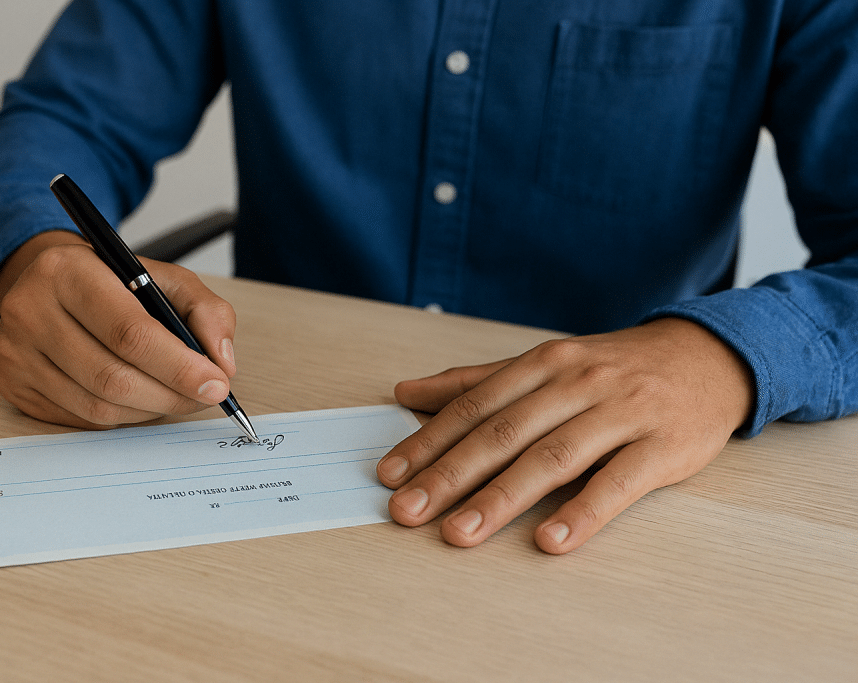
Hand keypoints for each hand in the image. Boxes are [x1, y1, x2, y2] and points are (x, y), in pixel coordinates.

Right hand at [0, 231, 236, 427]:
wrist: (51, 285)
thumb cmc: (112, 283)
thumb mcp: (165, 279)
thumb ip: (206, 312)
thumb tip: (222, 363)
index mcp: (69, 271)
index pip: (130, 332)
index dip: (179, 366)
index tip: (216, 383)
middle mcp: (30, 309)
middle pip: (112, 377)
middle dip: (170, 395)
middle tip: (203, 397)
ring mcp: (15, 351)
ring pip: (97, 406)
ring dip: (149, 410)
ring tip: (174, 397)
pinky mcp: (13, 385)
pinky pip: (80, 419)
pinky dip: (122, 417)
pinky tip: (139, 399)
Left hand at [377, 318, 754, 553]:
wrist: (707, 356)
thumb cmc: (611, 367)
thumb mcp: (545, 362)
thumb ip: (476, 381)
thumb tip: (407, 393)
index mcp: (543, 363)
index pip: (474, 405)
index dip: (428, 440)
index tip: (389, 474)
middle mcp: (576, 383)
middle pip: (503, 432)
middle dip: (449, 474)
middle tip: (407, 510)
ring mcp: (620, 413)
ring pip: (553, 457)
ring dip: (502, 498)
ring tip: (459, 533)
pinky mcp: (662, 446)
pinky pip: (618, 482)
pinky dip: (583, 513)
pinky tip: (551, 540)